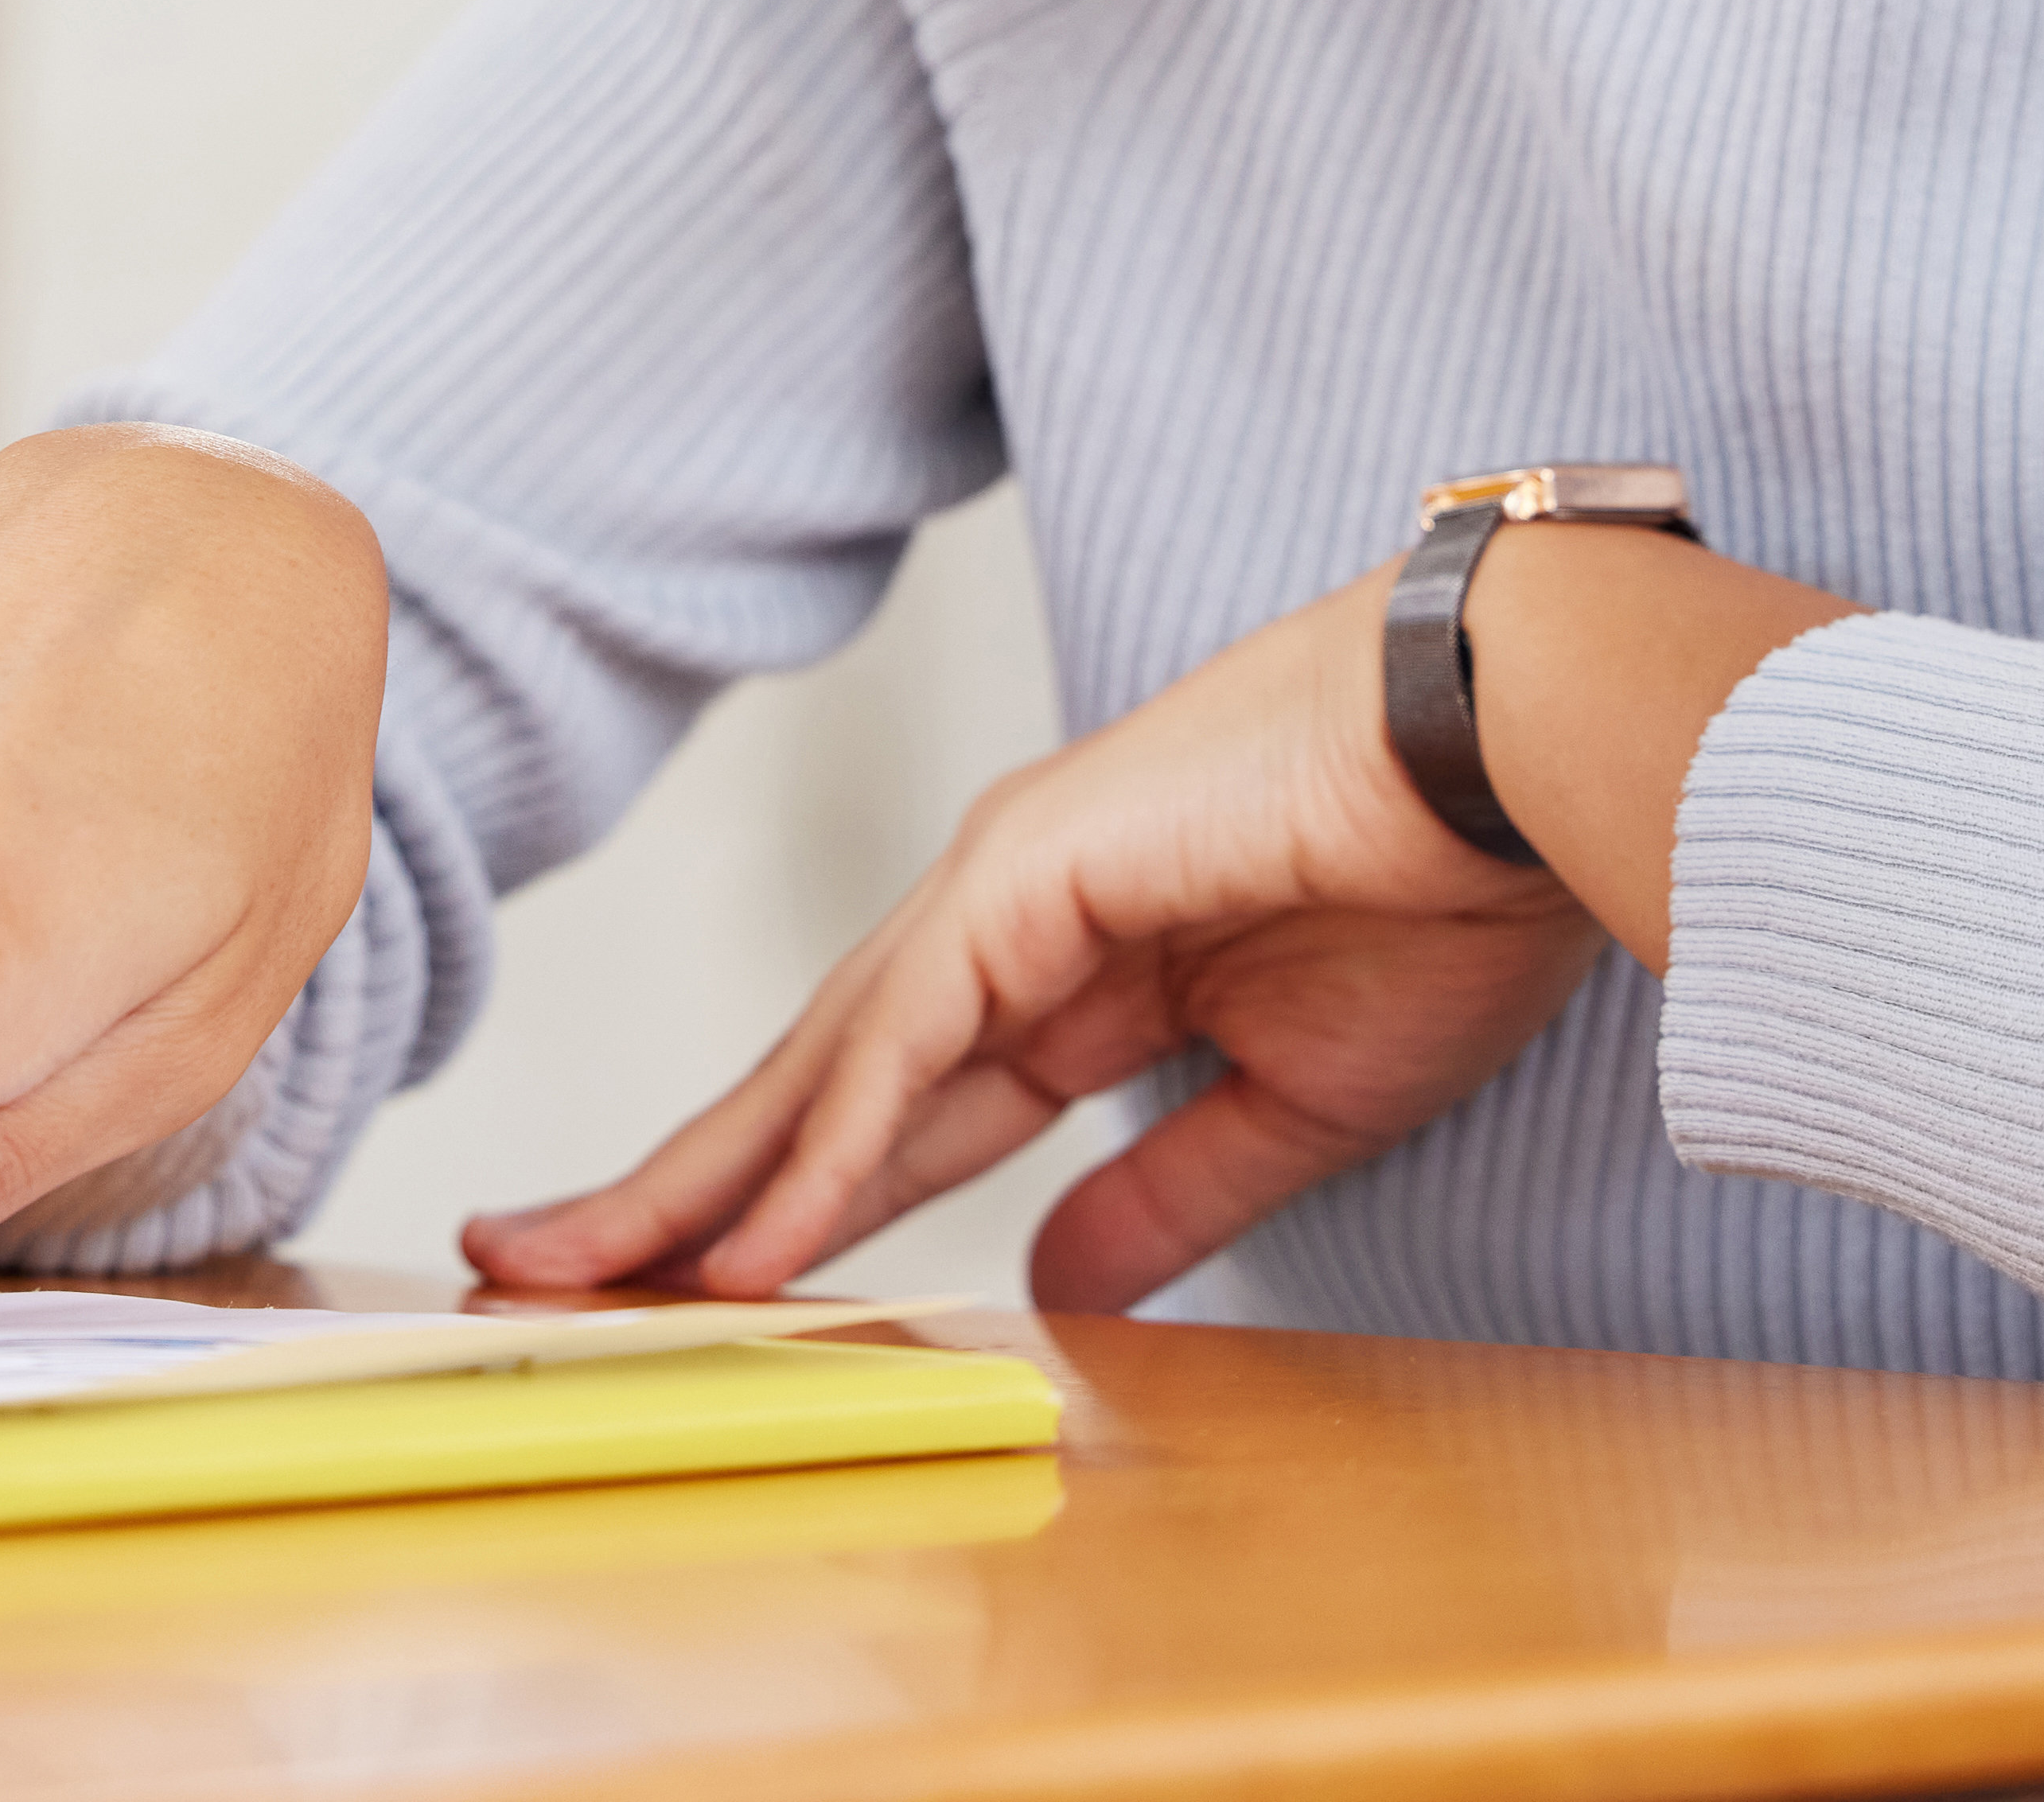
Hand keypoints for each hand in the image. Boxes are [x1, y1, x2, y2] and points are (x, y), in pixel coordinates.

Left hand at [461, 568, 1599, 1308]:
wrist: (1517, 755)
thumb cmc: (1440, 892)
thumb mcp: (1288, 1100)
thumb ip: (1163, 1193)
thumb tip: (1062, 1276)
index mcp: (1060, 972)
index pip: (882, 1117)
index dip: (776, 1204)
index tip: (675, 1288)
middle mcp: (998, 924)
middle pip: (808, 1088)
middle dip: (672, 1188)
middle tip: (526, 1266)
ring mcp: (1002, 889)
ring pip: (824, 1063)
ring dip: (702, 1177)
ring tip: (585, 1272)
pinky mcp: (1033, 875)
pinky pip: (912, 1037)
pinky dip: (832, 1141)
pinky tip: (754, 1234)